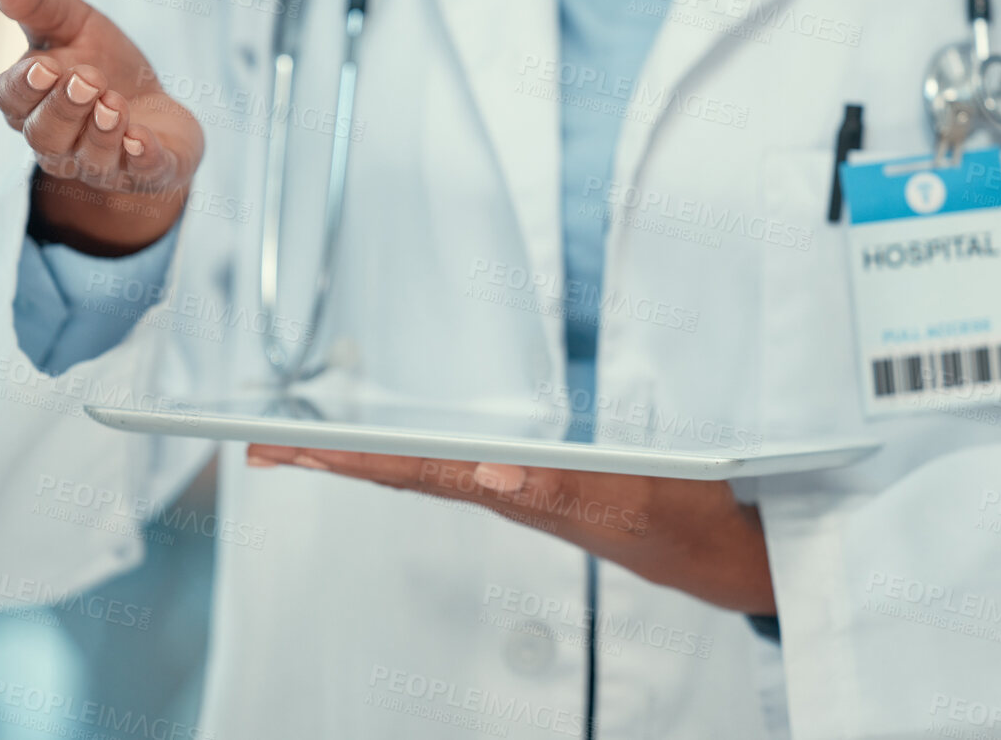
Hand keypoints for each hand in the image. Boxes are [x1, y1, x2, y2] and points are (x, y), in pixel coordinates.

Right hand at [0, 0, 203, 254]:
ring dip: (102, 131)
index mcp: (31, 104)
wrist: (157, 108)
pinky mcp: (149, 173)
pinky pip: (142, 174)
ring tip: (114, 103)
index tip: (45, 66)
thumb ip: (35, 0)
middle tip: (88, 79)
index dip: (26, 87)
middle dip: (66, 108)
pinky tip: (141, 141)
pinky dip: (141, 159)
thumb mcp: (71, 23)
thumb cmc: (101, 63)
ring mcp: (102, 163)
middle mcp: (59, 141)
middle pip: (47, 134)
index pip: (13, 101)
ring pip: (91, 157)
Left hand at [244, 446, 776, 615]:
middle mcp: (512, 491)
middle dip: (333, 460)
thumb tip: (490, 471)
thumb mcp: (635, 500)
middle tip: (268, 448)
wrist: (732, 552)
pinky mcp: (549, 487)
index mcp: (520, 490)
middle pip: (404, 473)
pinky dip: (423, 457)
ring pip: (431, 472)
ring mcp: (528, 491)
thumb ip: (565, 489)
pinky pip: (469, 469)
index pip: (413, 471)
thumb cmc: (690, 523)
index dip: (345, 460)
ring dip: (370, 459)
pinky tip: (412, 455)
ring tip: (319, 448)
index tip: (283, 449)